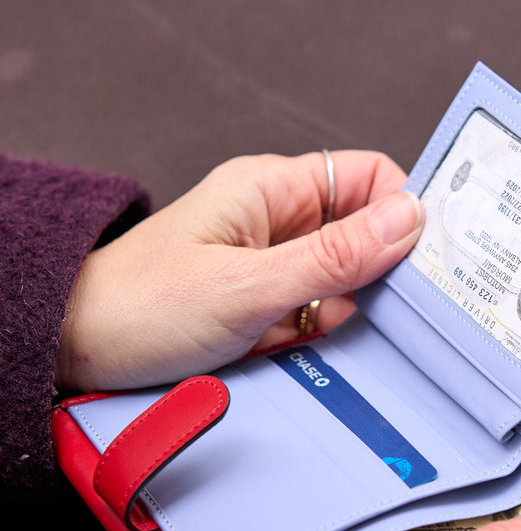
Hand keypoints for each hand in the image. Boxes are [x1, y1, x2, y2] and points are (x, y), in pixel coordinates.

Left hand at [55, 150, 422, 390]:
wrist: (82, 351)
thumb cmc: (144, 305)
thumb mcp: (249, 284)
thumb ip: (333, 256)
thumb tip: (408, 220)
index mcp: (275, 190)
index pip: (368, 178)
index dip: (404, 210)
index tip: (428, 257)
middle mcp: (281, 223)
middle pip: (365, 231)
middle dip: (383, 269)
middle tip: (401, 307)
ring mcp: (276, 267)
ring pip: (347, 279)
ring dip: (351, 308)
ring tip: (330, 332)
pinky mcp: (269, 307)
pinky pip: (320, 313)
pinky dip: (325, 333)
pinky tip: (310, 348)